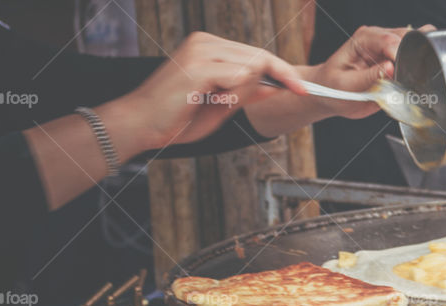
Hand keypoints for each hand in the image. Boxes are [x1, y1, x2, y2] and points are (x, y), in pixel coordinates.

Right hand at [108, 31, 305, 150]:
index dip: (284, 70)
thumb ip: (246, 93)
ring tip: (217, 104)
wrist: (141, 124)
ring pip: (252, 66)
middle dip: (280, 78)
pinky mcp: (198, 66)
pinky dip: (236, 94)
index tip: (304, 88)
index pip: (255, 53)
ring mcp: (201, 50)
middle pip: (259, 56)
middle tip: (297, 92)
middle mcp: (205, 41)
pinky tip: (214, 101)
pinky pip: (238, 77)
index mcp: (209, 46)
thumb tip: (277, 86)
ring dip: (246, 93)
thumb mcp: (220, 106)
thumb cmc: (177, 117)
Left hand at [308, 25, 433, 119]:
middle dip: (412, 54)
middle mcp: (378, 39)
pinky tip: (419, 75)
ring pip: (415, 44)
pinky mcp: (397, 61)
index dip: (398, 52)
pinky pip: (415, 56)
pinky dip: (420, 64)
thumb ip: (368, 77)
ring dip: (418, 58)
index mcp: (363, 39)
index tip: (401, 69)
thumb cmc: (334, 87)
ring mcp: (390, 49)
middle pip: (406, 37)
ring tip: (416, 77)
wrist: (332, 94)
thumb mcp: (346, 85)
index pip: (386, 39)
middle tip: (411, 75)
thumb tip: (390, 69)